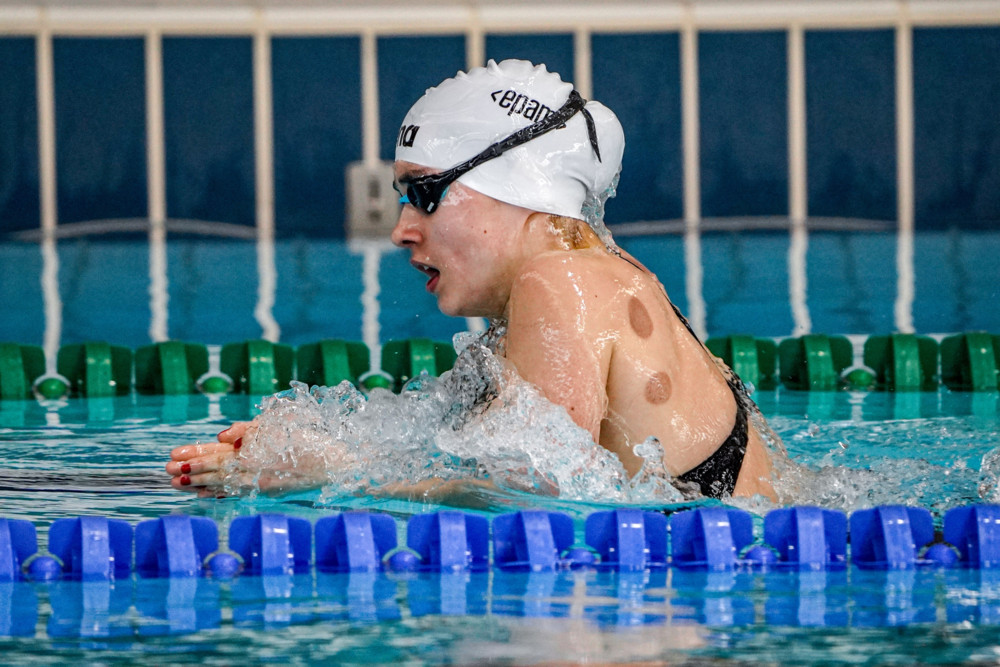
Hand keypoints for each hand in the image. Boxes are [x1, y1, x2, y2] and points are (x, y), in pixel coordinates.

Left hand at [166, 420, 332, 496]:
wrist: (334, 467)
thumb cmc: (309, 440)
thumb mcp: (280, 424)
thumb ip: (248, 428)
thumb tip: (221, 437)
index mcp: (253, 451)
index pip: (216, 452)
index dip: (193, 454)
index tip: (172, 455)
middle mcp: (252, 469)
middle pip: (214, 468)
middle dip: (189, 469)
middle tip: (165, 470)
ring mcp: (257, 483)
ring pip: (220, 482)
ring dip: (197, 483)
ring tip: (176, 484)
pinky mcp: (265, 492)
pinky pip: (235, 492)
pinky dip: (217, 493)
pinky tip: (203, 494)